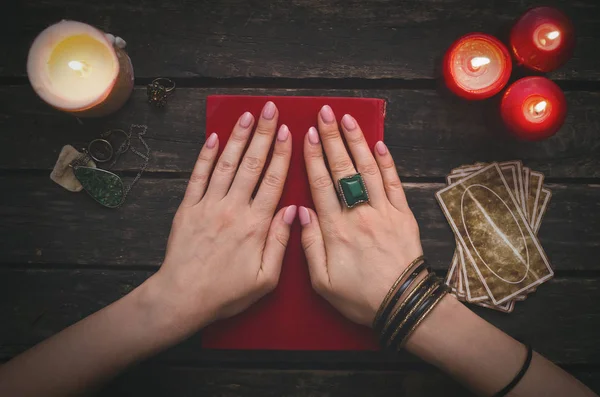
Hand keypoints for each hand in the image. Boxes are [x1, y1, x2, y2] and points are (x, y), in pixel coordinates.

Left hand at [155, 101, 295, 330]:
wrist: (183, 297)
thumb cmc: (227, 293)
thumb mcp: (266, 278)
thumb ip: (280, 242)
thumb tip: (293, 211)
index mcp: (255, 225)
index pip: (273, 181)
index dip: (281, 154)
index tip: (287, 131)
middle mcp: (233, 208)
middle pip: (251, 164)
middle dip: (262, 134)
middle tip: (269, 110)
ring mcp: (208, 205)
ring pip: (226, 164)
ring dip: (237, 137)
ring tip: (246, 115)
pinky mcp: (188, 208)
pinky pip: (199, 176)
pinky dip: (206, 156)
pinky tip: (214, 137)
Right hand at [300, 105, 422, 326]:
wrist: (404, 304)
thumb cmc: (360, 296)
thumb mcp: (323, 281)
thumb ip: (309, 245)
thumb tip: (301, 212)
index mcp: (336, 229)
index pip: (321, 184)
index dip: (313, 157)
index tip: (307, 134)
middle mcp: (359, 214)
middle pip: (343, 169)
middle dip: (332, 139)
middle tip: (325, 114)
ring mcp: (384, 212)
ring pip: (368, 169)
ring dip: (357, 142)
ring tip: (348, 120)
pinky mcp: (403, 215)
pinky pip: (394, 183)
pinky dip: (387, 162)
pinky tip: (379, 144)